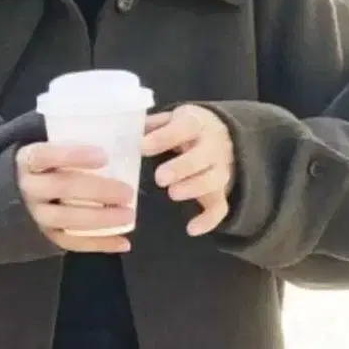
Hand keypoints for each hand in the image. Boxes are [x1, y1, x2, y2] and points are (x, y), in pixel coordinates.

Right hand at [16, 143, 135, 253]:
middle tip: (128, 192)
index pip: (45, 155)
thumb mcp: (54, 143)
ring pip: (66, 219)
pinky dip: (99, 244)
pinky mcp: (48, 235)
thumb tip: (137, 129)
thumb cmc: (51, 161)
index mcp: (28, 160)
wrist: (22, 189)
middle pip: (62, 188)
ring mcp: (37, 214)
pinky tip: (123, 243)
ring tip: (128, 216)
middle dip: (97, 191)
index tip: (104, 156)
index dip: (73, 155)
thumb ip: (83, 135)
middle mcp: (29, 188)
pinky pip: (72, 243)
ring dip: (100, 219)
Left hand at [141, 105, 234, 236]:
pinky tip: (191, 229)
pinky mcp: (220, 192)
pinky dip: (209, 220)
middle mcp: (213, 147)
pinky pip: (220, 208)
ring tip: (173, 194)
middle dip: (182, 166)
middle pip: (203, 155)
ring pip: (214, 179)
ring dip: (194, 188)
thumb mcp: (171, 119)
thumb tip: (127, 132)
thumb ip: (152, 125)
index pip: (185, 127)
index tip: (142, 147)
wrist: (221, 136)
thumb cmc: (184, 130)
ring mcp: (219, 170)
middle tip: (160, 177)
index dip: (164, 137)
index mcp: (196, 125)